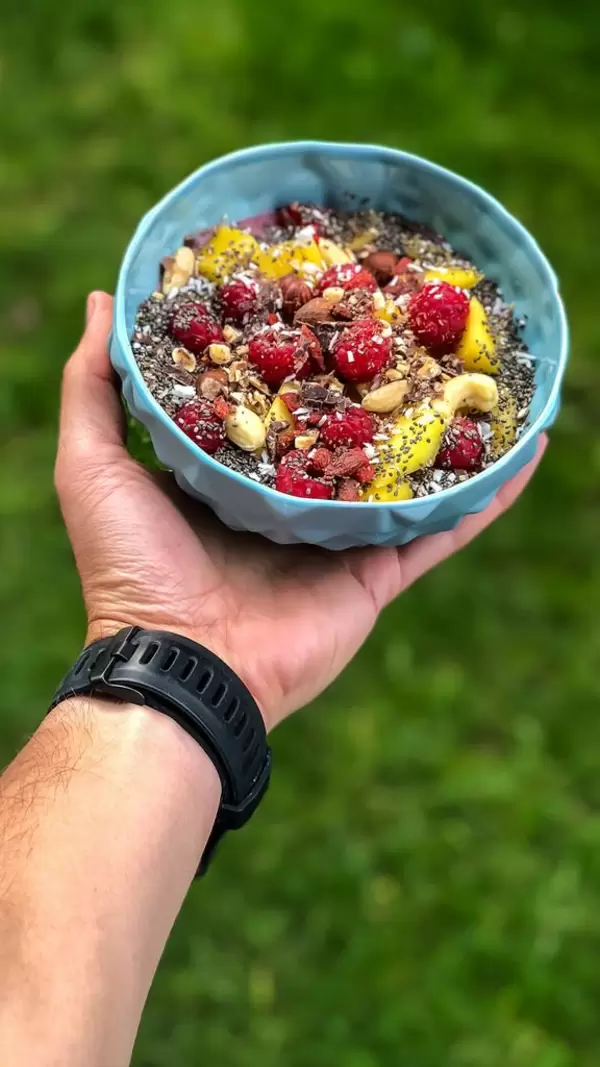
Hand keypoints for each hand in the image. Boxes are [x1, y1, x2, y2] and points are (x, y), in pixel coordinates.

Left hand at [55, 292, 545, 728]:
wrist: (179, 664)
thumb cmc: (129, 566)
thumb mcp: (93, 463)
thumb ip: (96, 385)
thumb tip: (102, 300)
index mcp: (228, 475)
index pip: (272, 399)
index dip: (297, 351)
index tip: (321, 296)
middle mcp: (288, 503)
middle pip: (345, 431)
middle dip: (379, 382)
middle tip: (415, 321)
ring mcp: (337, 540)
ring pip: (402, 474)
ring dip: (445, 430)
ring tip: (485, 374)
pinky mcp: (377, 575)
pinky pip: (442, 529)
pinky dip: (486, 494)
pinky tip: (526, 447)